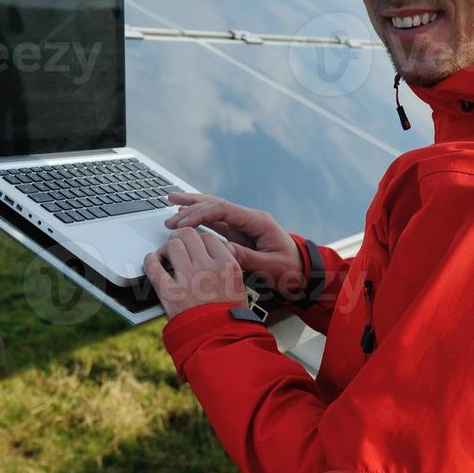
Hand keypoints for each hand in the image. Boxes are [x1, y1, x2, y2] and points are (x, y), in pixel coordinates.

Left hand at [143, 227, 245, 319]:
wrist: (220, 342)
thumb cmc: (230, 319)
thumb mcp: (239, 287)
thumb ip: (227, 267)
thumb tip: (216, 253)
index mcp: (227, 265)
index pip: (208, 237)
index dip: (199, 240)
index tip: (194, 245)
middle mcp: (208, 267)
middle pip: (189, 234)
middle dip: (181, 238)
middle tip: (177, 245)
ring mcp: (188, 278)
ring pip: (173, 245)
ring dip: (167, 248)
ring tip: (166, 256)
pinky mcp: (170, 292)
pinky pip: (154, 266)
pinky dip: (150, 261)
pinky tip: (152, 262)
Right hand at [165, 192, 303, 300]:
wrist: (303, 273)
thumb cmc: (290, 270)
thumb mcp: (270, 267)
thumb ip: (246, 258)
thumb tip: (221, 250)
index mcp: (258, 222)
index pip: (224, 210)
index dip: (201, 214)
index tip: (182, 224)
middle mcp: (249, 219)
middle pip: (216, 205)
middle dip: (192, 208)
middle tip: (170, 217)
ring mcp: (243, 226)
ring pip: (214, 210)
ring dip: (193, 206)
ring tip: (171, 199)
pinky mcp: (238, 234)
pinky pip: (216, 222)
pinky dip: (200, 218)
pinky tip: (186, 215)